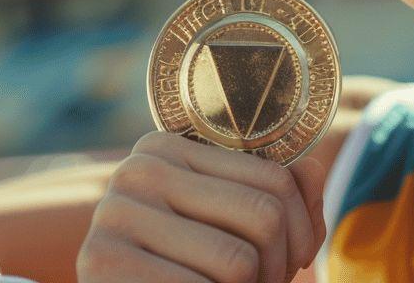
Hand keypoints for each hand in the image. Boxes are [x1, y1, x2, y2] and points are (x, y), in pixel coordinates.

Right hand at [77, 132, 327, 282]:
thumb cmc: (183, 267)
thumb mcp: (228, 225)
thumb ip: (275, 195)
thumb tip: (310, 169)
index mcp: (170, 146)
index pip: (276, 180)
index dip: (301, 232)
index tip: (291, 261)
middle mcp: (139, 169)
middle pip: (264, 217)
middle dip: (279, 266)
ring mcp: (116, 212)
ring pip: (238, 261)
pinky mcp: (102, 259)